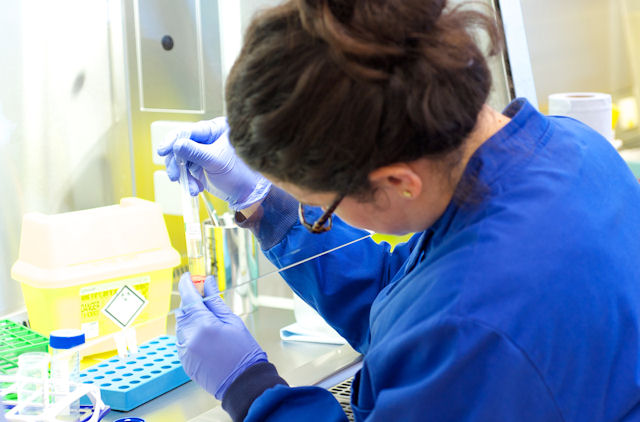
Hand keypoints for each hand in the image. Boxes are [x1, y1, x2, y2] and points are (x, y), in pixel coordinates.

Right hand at [157, 117, 270, 209]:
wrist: (247, 193)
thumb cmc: (239, 173)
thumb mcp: (216, 161)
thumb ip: (195, 152)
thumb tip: (176, 145)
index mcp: (215, 129)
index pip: (189, 131)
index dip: (173, 140)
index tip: (163, 151)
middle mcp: (206, 138)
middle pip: (180, 145)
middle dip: (176, 163)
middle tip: (175, 176)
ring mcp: (201, 152)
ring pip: (180, 159)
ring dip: (182, 175)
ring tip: (192, 188)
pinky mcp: (198, 165)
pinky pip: (184, 170)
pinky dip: (188, 181)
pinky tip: (195, 188)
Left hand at [176, 273, 267, 399]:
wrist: (243, 383)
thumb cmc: (244, 353)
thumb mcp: (233, 322)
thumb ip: (216, 302)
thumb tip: (208, 283)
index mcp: (203, 325)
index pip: (189, 297)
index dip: (187, 284)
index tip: (188, 276)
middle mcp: (189, 338)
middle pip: (183, 311)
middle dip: (190, 302)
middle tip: (203, 295)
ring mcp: (184, 351)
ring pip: (181, 326)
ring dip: (190, 318)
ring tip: (208, 318)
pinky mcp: (184, 362)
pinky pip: (182, 340)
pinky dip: (190, 333)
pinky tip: (205, 335)